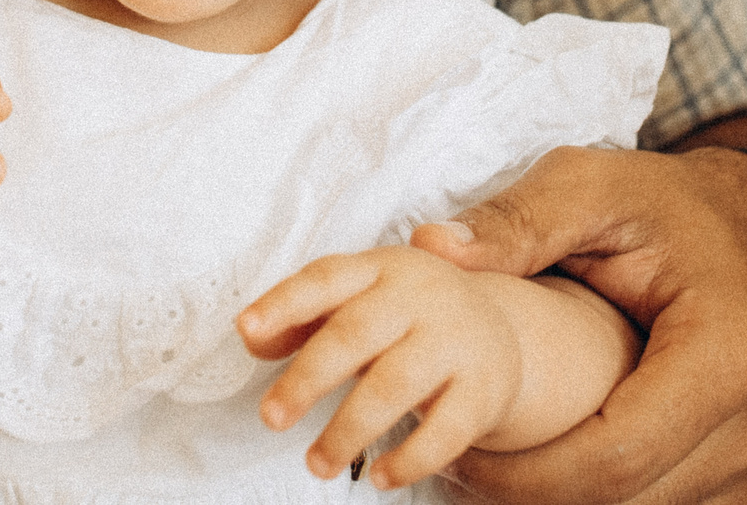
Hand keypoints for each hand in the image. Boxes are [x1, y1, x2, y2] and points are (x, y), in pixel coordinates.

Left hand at [241, 246, 523, 490]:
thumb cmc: (408, 320)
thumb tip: (253, 337)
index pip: (327, 278)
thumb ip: (303, 319)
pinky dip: (410, 459)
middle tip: (270, 417)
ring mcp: (455, 340)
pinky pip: (446, 429)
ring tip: (316, 463)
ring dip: (348, 429)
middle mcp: (420, 297)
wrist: (500, 333)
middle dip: (308, 377)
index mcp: (380, 269)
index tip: (246, 328)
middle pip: (356, 333)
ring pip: (395, 384)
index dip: (285, 303)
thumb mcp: (360, 303)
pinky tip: (380, 477)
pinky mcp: (484, 388)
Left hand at [411, 144, 746, 504]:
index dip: (522, 473)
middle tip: (463, 451)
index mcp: (729, 352)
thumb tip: (433, 249)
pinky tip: (560, 455)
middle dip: (530, 490)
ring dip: (563, 498)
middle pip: (621, 501)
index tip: (460, 449)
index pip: (612, 459)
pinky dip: (601, 496)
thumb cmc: (669, 203)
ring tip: (507, 449)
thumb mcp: (590, 186)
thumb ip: (516, 221)